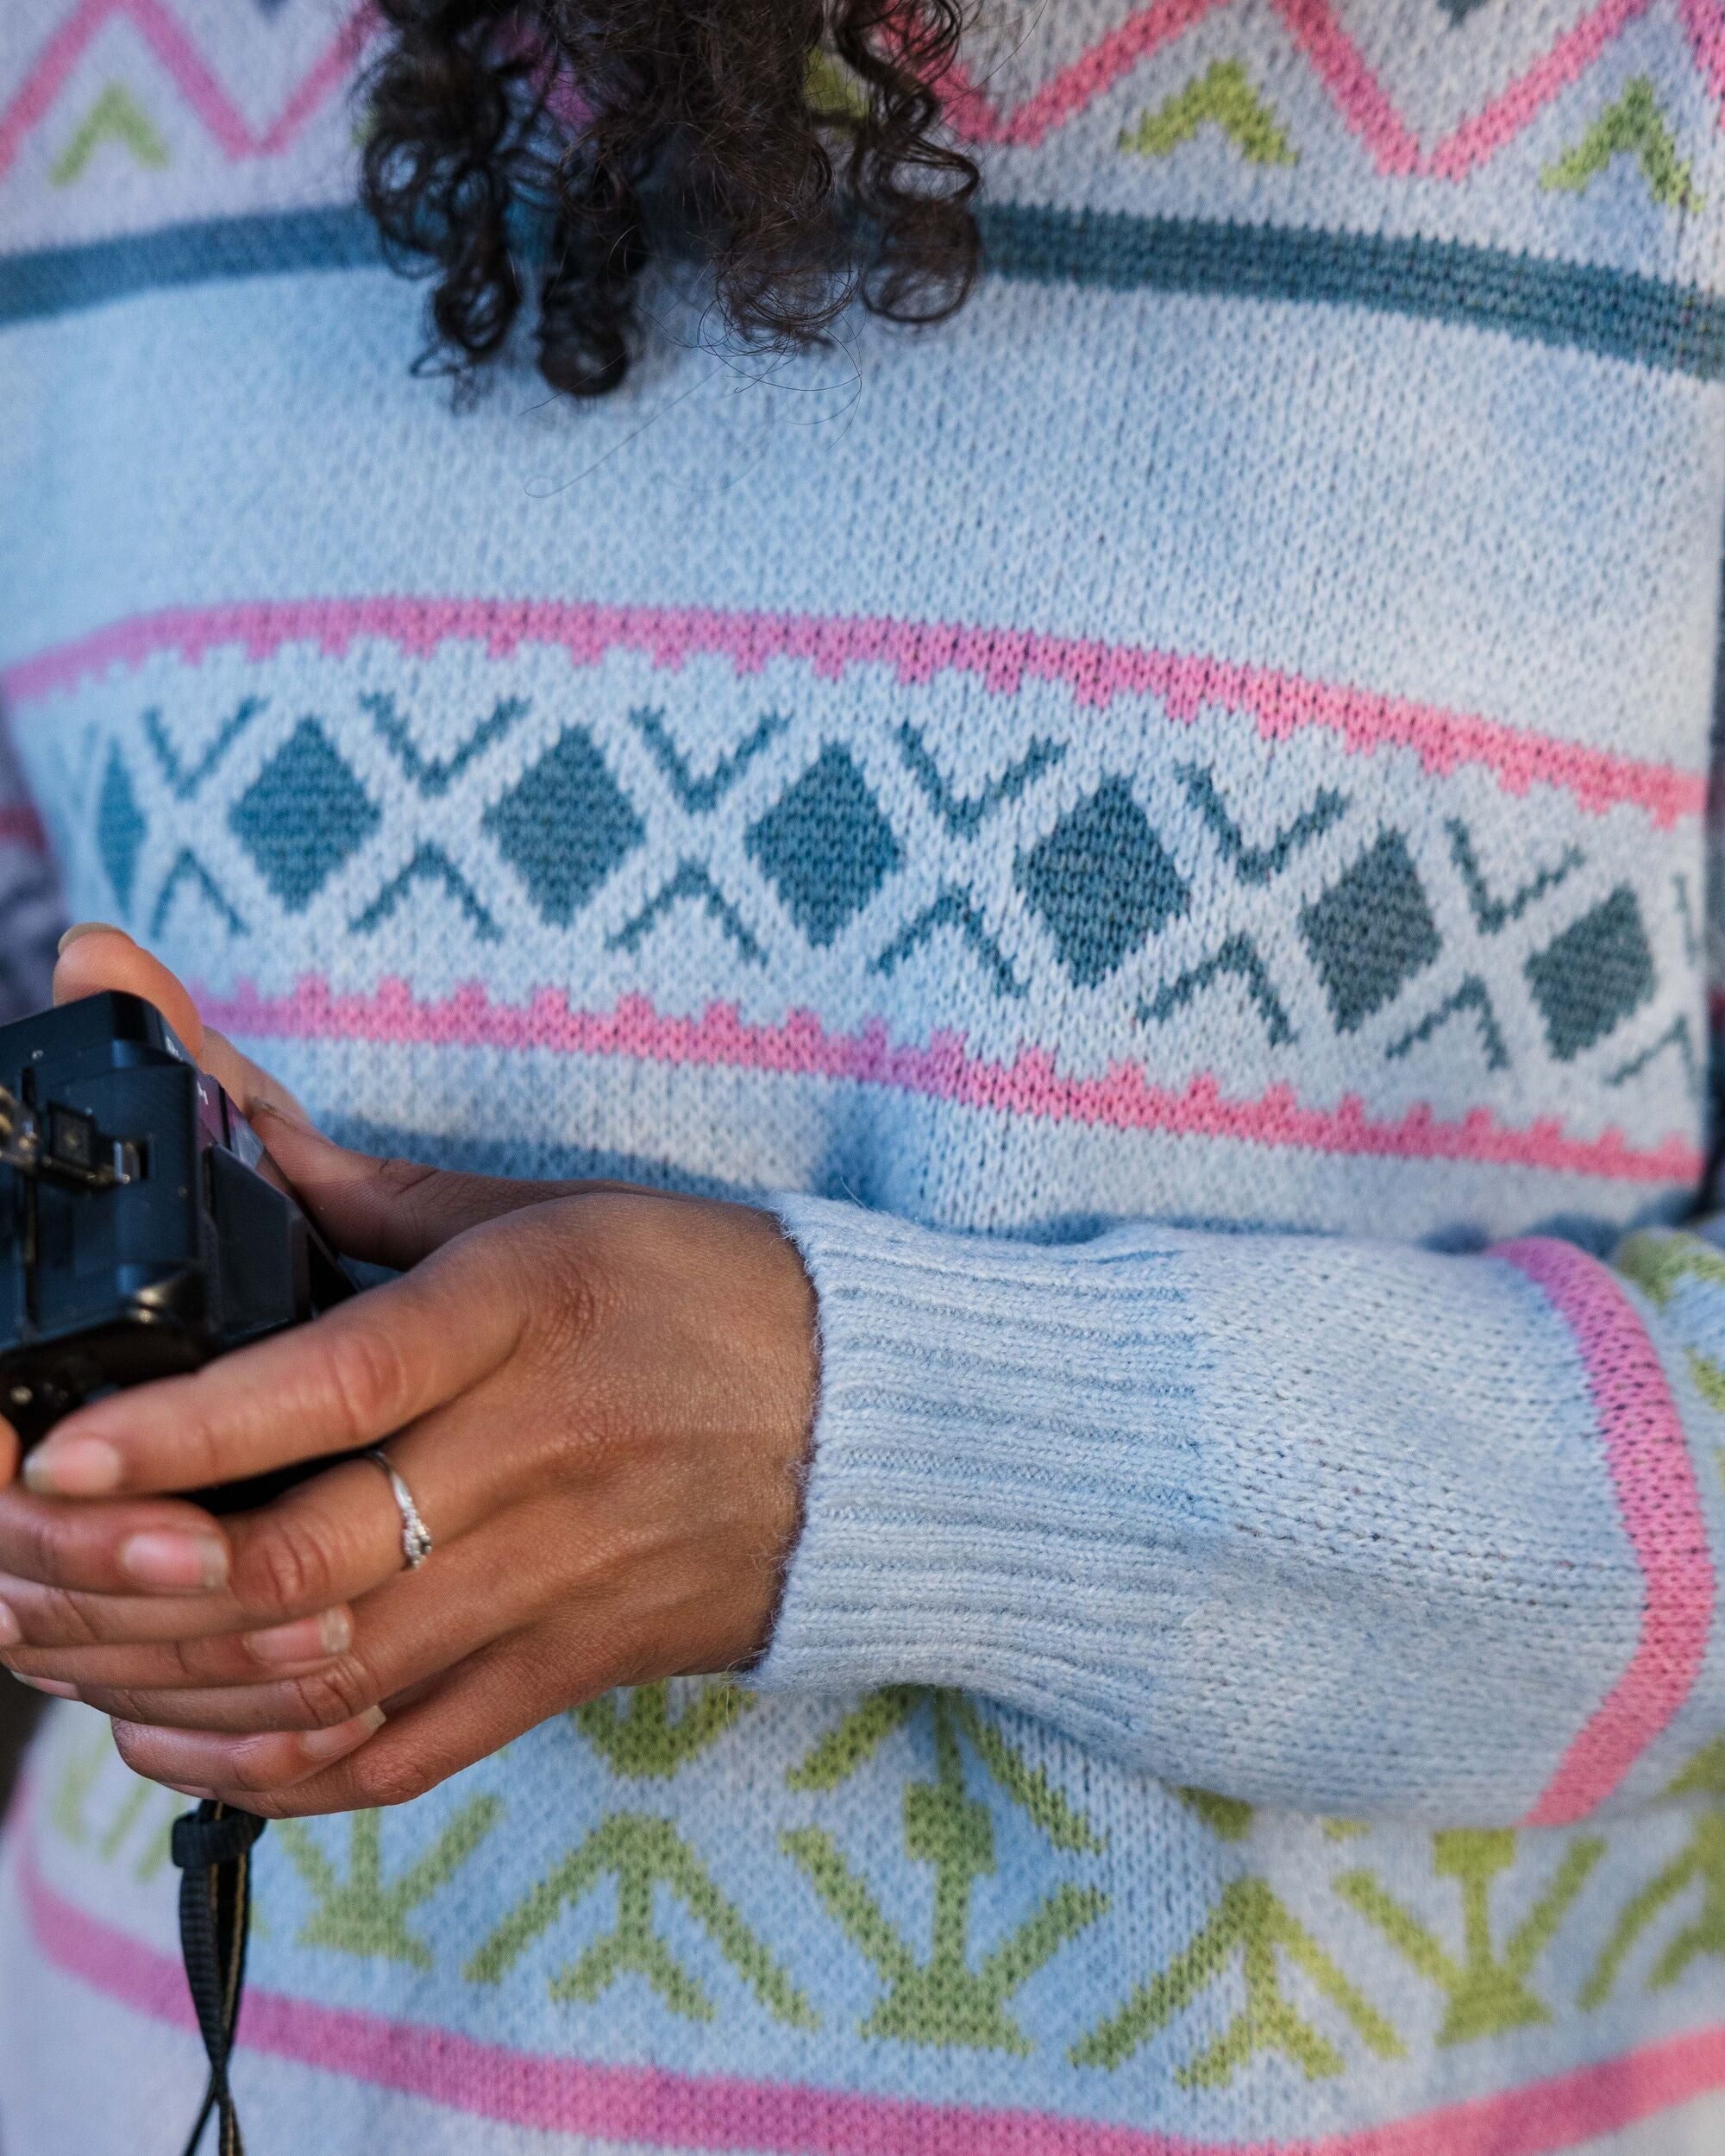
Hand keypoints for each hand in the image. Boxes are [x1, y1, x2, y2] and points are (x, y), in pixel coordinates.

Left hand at [0, 929, 817, 1815]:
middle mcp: (539, 1460)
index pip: (339, 1382)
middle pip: (303, 1565)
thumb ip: (344, 1177)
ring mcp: (559, 1583)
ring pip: (329, 1676)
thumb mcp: (538, 1211)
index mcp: (526, 1317)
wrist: (882, 1424)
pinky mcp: (573, 1667)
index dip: (184, 1431)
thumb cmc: (699, 1291)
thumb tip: (190, 1077)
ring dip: (165, 1677)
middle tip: (10, 1560)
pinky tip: (180, 1735)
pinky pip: (405, 1752)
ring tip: (52, 1642)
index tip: (51, 1452)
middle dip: (123, 1582)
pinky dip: (273, 1768)